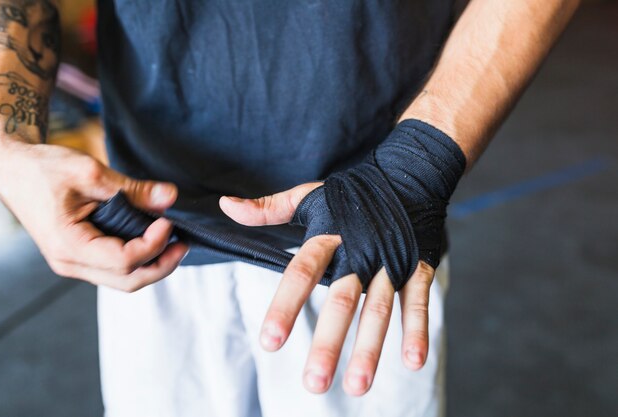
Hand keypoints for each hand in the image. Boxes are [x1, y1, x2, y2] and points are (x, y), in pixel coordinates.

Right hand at [0, 140, 187, 291]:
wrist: (13, 168)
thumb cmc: (43, 168)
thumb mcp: (90, 172)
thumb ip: (133, 189)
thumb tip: (170, 197)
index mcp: (68, 245)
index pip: (124, 261)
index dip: (154, 244)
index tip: (169, 222)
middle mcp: (70, 262)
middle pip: (128, 281)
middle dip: (161, 265)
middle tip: (183, 243)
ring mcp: (73, 262)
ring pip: (123, 279)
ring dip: (152, 264)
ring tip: (172, 241)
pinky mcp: (79, 256)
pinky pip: (114, 268)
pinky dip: (138, 258)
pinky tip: (152, 239)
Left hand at [219, 182, 435, 395]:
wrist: (408, 174)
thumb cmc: (352, 193)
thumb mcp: (309, 196)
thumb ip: (267, 208)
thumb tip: (225, 206)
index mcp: (329, 235)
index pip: (302, 272)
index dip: (286, 306)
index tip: (270, 341)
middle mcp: (359, 251)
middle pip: (342, 299)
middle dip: (329, 342)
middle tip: (314, 383)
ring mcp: (391, 259)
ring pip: (379, 308)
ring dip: (370, 348)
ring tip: (357, 386)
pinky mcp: (418, 265)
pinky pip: (418, 300)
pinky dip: (417, 330)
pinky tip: (412, 362)